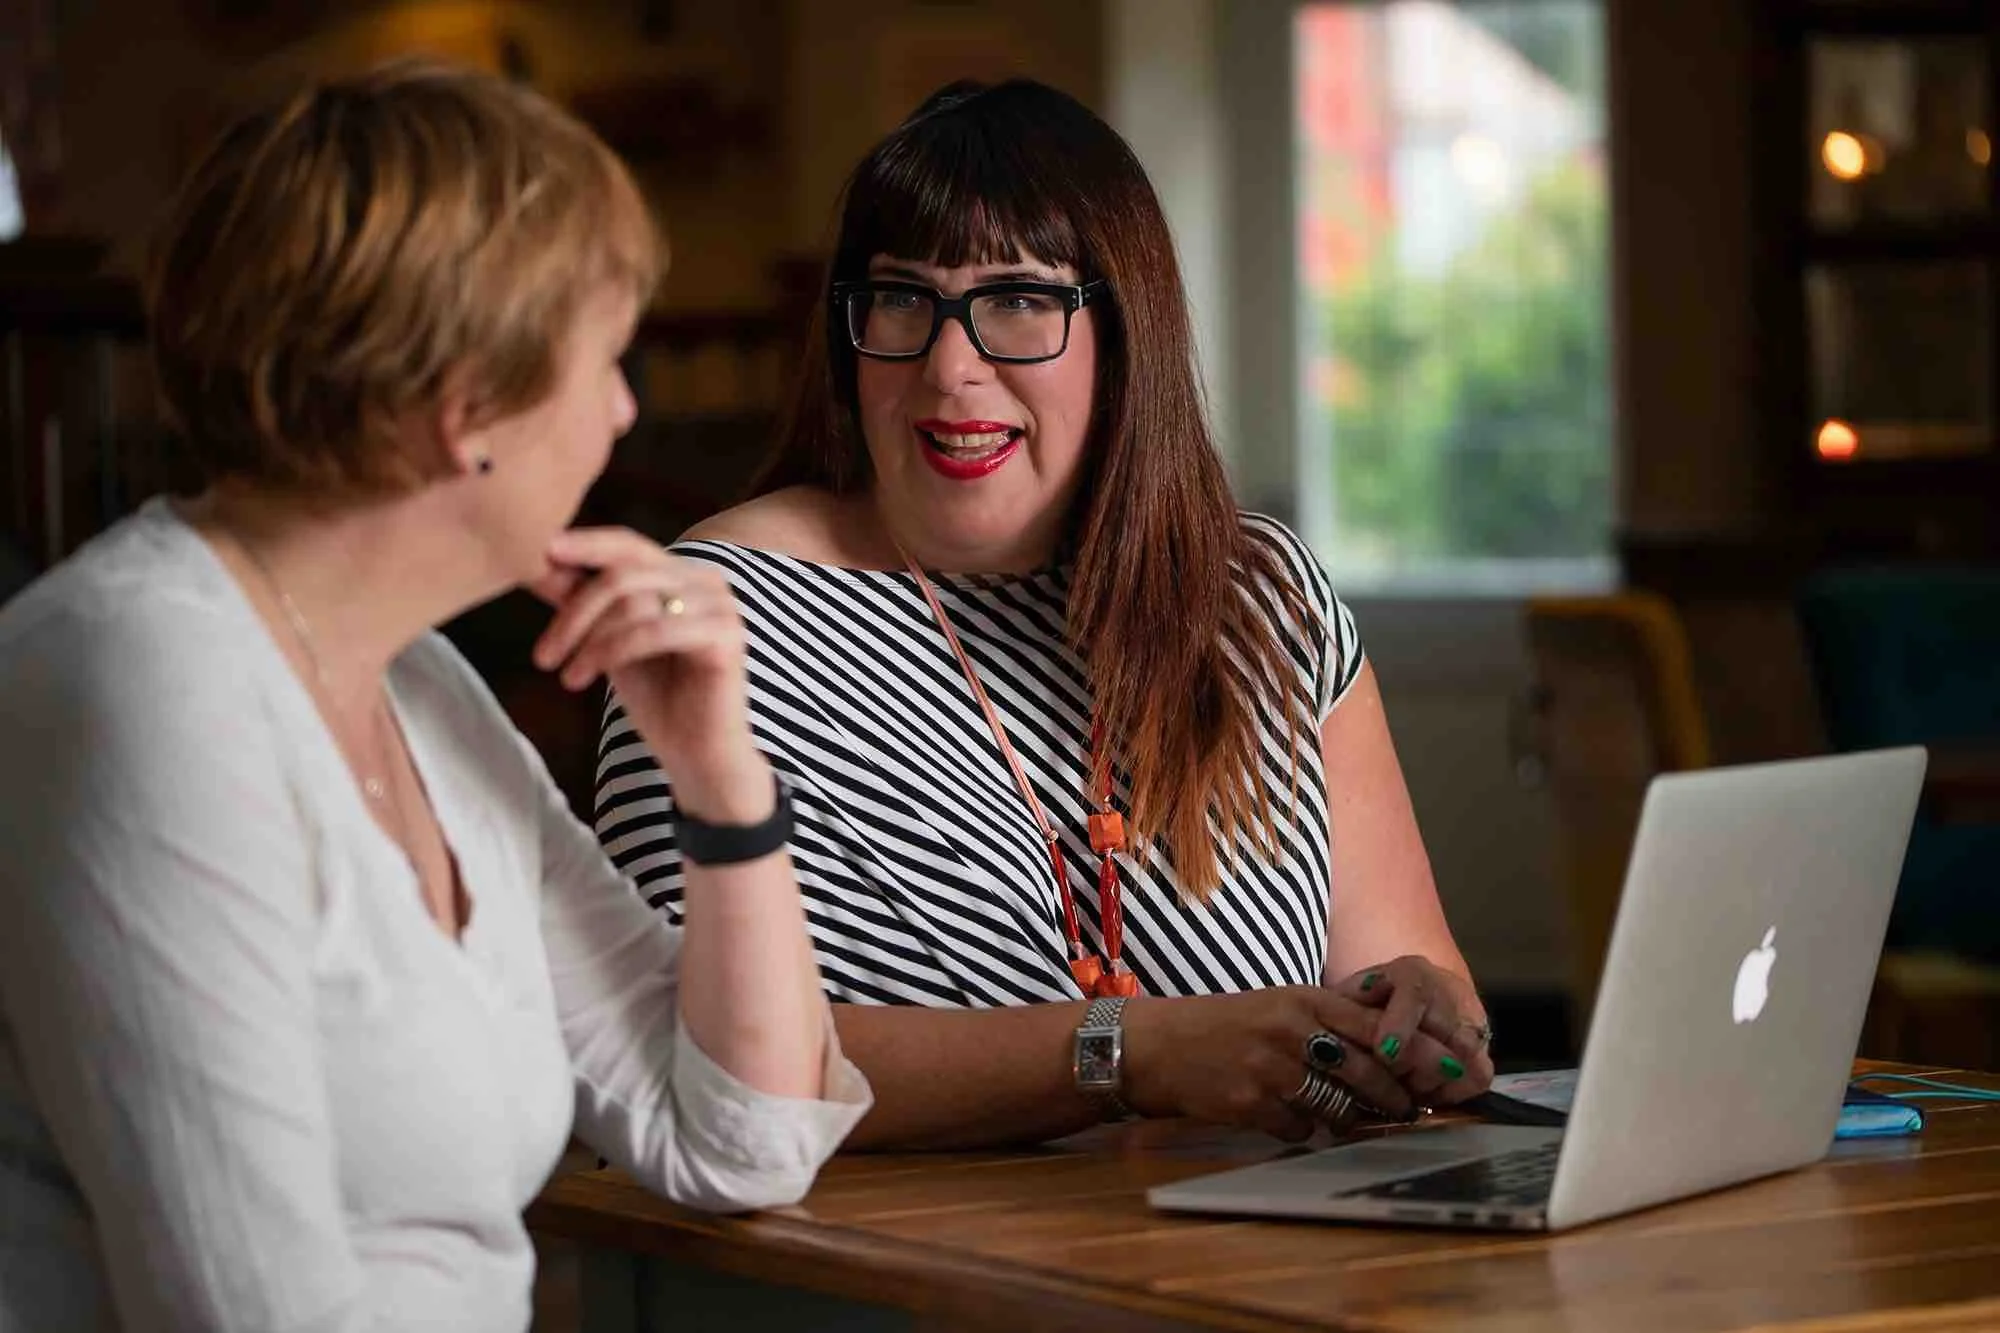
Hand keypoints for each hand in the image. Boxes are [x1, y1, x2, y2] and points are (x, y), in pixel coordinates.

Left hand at [529, 528, 768, 820]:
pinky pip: (653, 632)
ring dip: (587, 640)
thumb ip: (581, 602)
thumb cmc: (658, 699)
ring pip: (633, 602)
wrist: (698, 755)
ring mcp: (720, 606)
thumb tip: (537, 563)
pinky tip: (585, 680)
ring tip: (565, 676)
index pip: (627, 544)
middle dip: (573, 612)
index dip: (583, 545)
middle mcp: (706, 580)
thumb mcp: (607, 643)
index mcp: (682, 575)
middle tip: (542, 656)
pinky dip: (610, 653)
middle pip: (622, 574)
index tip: (539, 553)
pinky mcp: (725, 636)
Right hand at [1118, 987, 1417, 1141]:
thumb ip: (1329, 1021)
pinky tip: (1286, 1117)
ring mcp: (1270, 1068)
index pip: (1378, 1028)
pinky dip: (1301, 1129)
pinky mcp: (1250, 1103)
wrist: (1158, 1046)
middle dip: (1396, 1097)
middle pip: (1368, 1071)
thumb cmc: (1225, 1027)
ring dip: (1352, 1118)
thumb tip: (1391, 1051)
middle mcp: (1291, 1030)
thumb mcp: (1279, 1007)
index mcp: (1304, 1000)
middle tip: (1411, 1109)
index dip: (1419, 1053)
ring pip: (1338, 1106)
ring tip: (1354, 1119)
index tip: (1449, 1070)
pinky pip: (1299, 1129)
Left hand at [1328, 956, 1493, 1104]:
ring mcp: (1470, 1017)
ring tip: (1406, 1091)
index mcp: (1410, 973)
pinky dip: (1455, 1093)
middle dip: (1412, 1069)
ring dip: (1433, 1084)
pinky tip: (1429, 1095)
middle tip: (1387, 1084)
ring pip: (1465, 1060)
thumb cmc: (1372, 997)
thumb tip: (1328, 1040)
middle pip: (1442, 1037)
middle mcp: (1446, 991)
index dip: (1400, 1026)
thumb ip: (1341, 1011)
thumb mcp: (1351, 994)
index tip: (1384, 1054)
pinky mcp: (1484, 1044)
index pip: (1413, 995)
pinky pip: (1480, 1075)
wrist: (1415, 988)